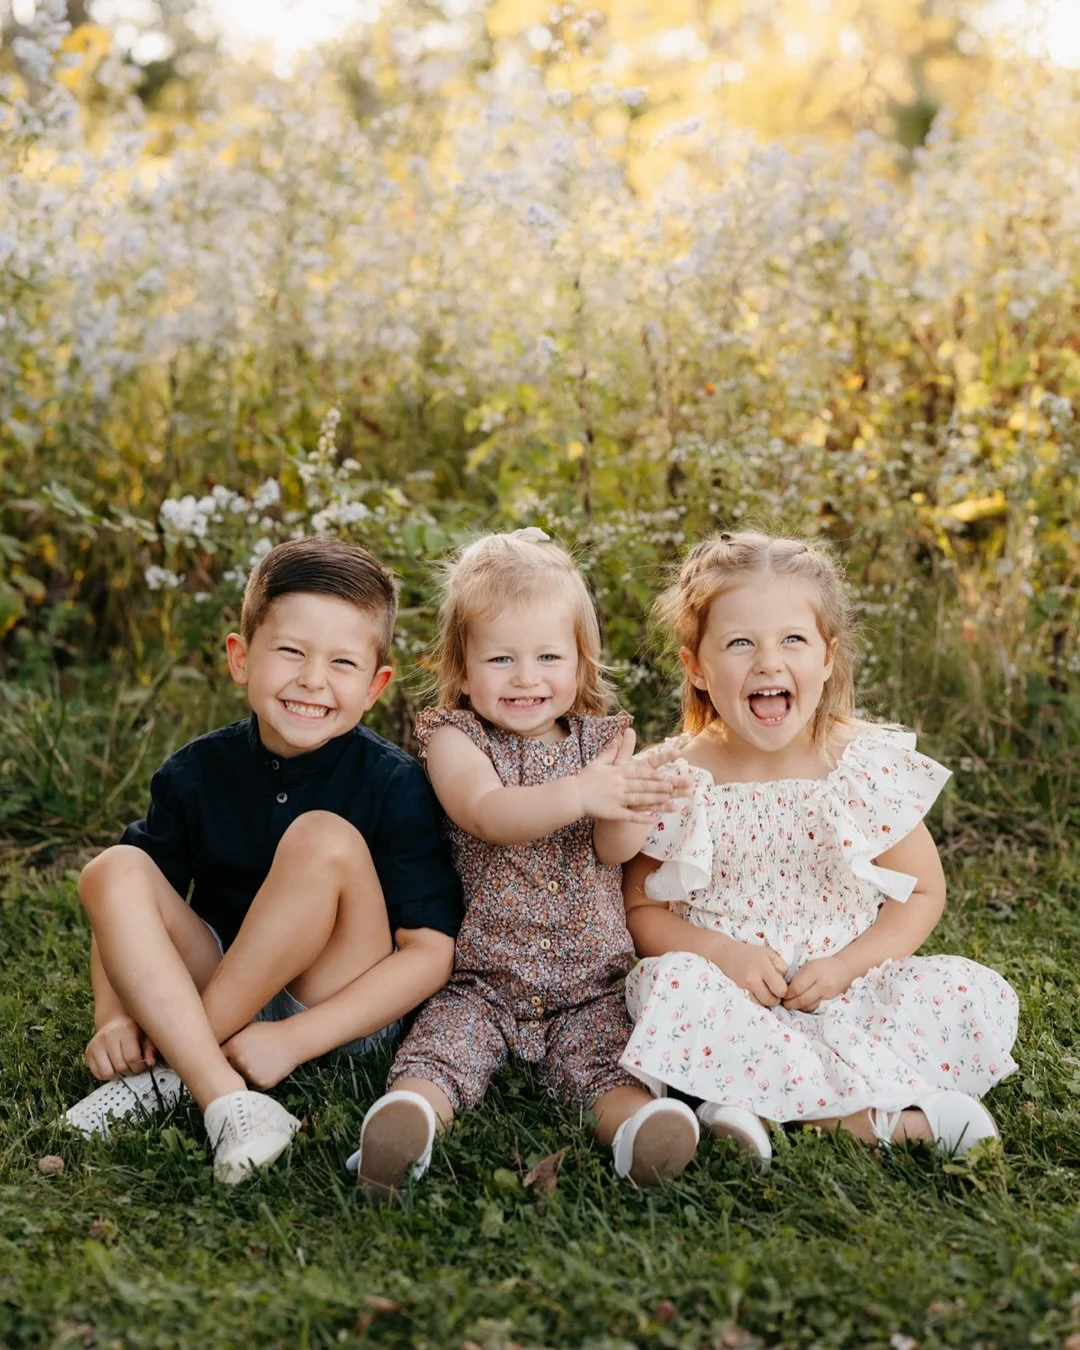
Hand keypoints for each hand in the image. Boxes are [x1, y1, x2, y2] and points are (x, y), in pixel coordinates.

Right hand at [85, 1014, 157, 1080]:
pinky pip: (97, 1074)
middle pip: (120, 1067)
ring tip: (125, 1069)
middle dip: (130, 1072)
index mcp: (125, 1029)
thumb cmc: (134, 1029)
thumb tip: (150, 1063)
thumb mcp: (146, 1034)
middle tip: (134, 1069)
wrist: (115, 1020)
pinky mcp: (88, 1052)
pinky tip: (115, 1067)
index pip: (132, 1058)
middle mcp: (107, 1036)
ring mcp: (95, 1044)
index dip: (139, 1067)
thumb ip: (150, 1048)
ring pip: (107, 1073)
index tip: (142, 1066)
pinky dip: (108, 1076)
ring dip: (118, 1076)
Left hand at [223, 1021, 301, 1089]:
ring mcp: (250, 1073)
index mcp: (233, 1046)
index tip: (218, 1063)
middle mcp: (239, 1060)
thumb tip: (214, 1046)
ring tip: (257, 1066)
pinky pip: (253, 1086)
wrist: (293, 1040)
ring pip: (240, 1080)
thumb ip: (231, 1040)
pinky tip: (266, 1070)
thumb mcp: (248, 1029)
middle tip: (237, 1067)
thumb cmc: (269, 1032)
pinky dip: (257, 1081)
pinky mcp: (261, 1083)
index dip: (217, 1061)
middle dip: (230, 1071)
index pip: (216, 1058)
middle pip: (227, 1072)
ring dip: (244, 1077)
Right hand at [577, 729, 691, 821]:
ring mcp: (616, 799)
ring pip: (640, 799)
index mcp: (616, 772)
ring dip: (655, 800)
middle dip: (659, 786)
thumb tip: (617, 738)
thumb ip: (610, 752)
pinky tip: (654, 819)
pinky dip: (643, 818)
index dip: (652, 774)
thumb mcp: (597, 762)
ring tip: (669, 800)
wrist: (572, 795)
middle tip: (674, 787)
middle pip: (642, 785)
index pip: (637, 772)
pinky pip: (630, 816)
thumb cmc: (584, 778)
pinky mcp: (613, 812)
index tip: (664, 775)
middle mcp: (618, 785)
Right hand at [714, 939, 788, 1007]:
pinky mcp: (739, 991)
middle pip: (771, 1000)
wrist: (727, 954)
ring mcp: (744, 986)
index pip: (781, 989)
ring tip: (766, 991)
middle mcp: (753, 978)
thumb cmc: (752, 953)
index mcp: (764, 967)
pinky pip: (753, 1002)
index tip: (780, 985)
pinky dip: (758, 1000)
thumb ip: (781, 967)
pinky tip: (758, 992)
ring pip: (762, 1004)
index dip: (783, 990)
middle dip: (776, 997)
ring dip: (767, 1000)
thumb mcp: (770, 954)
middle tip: (774, 990)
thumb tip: (786, 984)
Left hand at [782, 956, 851, 1012]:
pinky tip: (801, 1005)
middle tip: (783, 1003)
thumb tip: (783, 989)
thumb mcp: (808, 966)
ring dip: (797, 1007)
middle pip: (802, 999)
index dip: (787, 994)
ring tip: (790, 1004)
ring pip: (808, 1005)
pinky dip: (806, 1007)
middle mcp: (822, 984)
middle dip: (790, 1003)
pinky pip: (815, 1007)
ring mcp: (827, 994)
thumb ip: (797, 977)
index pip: (796, 987)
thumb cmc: (823, 965)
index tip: (781, 994)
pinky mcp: (830, 1001)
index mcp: (814, 971)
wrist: (844, 968)